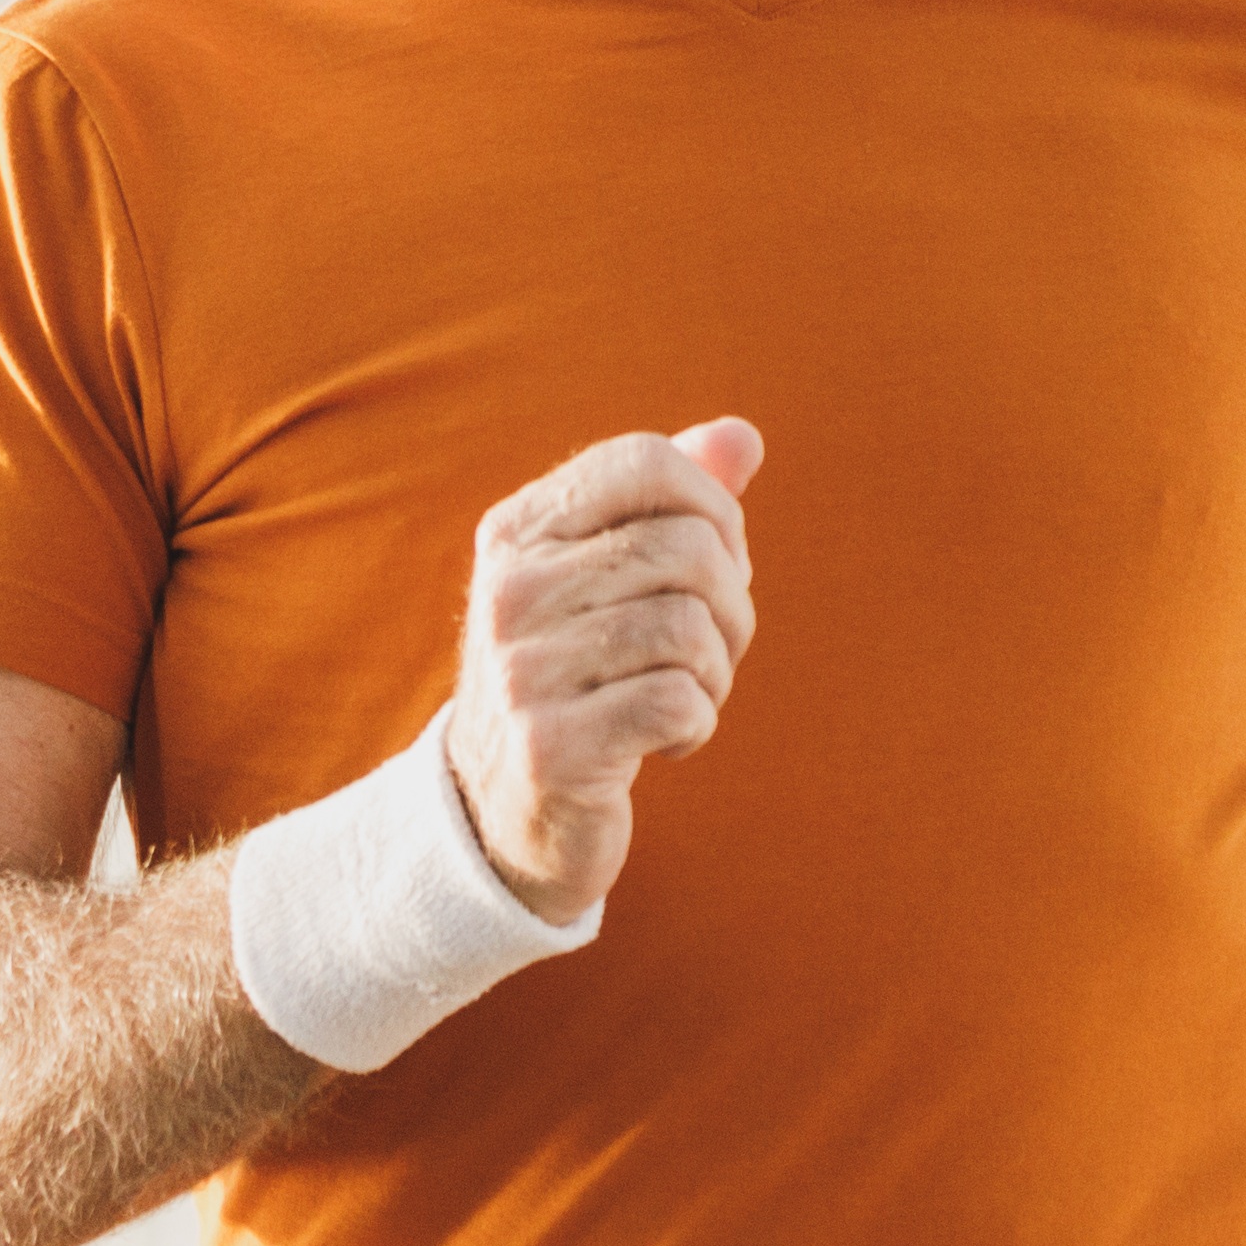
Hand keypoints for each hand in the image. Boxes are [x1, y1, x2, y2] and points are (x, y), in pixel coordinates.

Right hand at [439, 420, 765, 924]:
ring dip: (716, 672)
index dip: (714, 507)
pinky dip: (697, 724)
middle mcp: (508, 590)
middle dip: (730, 603)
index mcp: (518, 530)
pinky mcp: (550, 747)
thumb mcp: (612, 578)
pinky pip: (677, 703)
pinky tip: (666, 741)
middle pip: (686, 547)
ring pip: (688, 627)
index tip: (716, 564)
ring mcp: (522, 669)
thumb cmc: (580, 674)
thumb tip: (744, 437)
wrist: (501, 808)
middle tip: (713, 648)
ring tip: (688, 695)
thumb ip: (676, 501)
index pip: (645, 461)